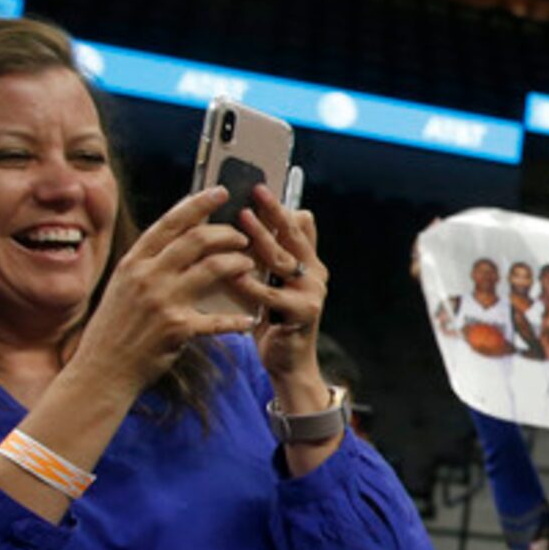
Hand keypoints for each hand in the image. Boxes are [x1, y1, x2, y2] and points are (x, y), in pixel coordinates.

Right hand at [61, 188, 260, 402]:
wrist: (101, 368)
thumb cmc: (117, 327)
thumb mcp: (123, 287)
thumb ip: (148, 264)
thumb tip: (179, 239)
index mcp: (133, 262)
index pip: (169, 223)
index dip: (197, 204)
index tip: (220, 192)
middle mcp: (146, 276)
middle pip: (196, 240)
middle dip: (227, 233)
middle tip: (244, 236)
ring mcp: (162, 301)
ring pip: (213, 268)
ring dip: (238, 263)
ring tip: (249, 265)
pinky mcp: (177, 328)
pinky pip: (218, 318)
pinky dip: (237, 318)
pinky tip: (249, 319)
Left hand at [232, 184, 327, 383]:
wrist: (287, 362)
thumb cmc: (273, 319)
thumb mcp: (269, 282)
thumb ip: (261, 256)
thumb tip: (239, 226)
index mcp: (307, 262)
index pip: (297, 226)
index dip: (279, 208)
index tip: (259, 187)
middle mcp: (314, 273)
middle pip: (294, 236)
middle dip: (274, 213)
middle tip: (255, 193)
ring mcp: (312, 292)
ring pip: (283, 260)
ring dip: (262, 239)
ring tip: (242, 222)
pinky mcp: (303, 313)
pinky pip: (272, 295)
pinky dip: (251, 283)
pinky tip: (234, 273)